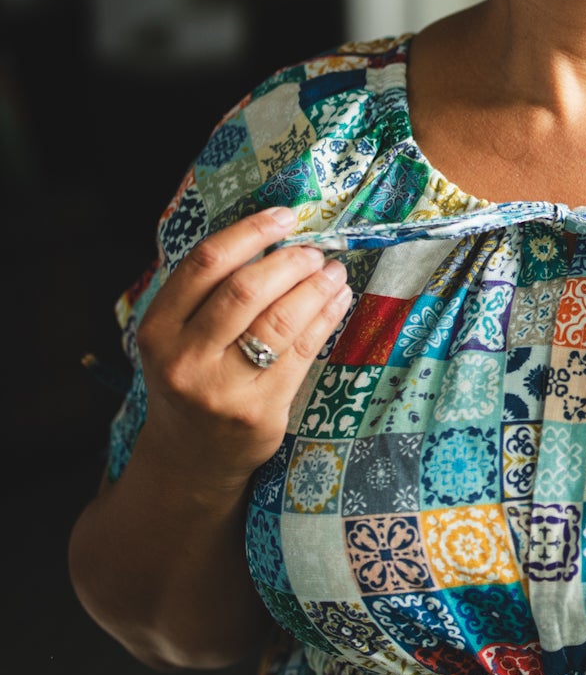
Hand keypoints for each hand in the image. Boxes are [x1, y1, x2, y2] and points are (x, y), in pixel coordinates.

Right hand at [135, 207, 352, 487]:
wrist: (191, 458)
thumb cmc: (193, 380)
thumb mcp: (177, 338)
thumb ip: (208, 294)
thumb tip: (273, 236)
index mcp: (158, 330)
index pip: (205, 264)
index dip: (250, 232)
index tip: (285, 216)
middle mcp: (184, 359)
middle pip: (245, 290)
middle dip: (289, 261)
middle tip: (315, 251)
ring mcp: (221, 389)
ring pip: (279, 320)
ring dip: (315, 287)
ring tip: (334, 272)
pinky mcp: (259, 411)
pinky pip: (302, 352)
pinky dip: (326, 317)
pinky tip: (338, 301)